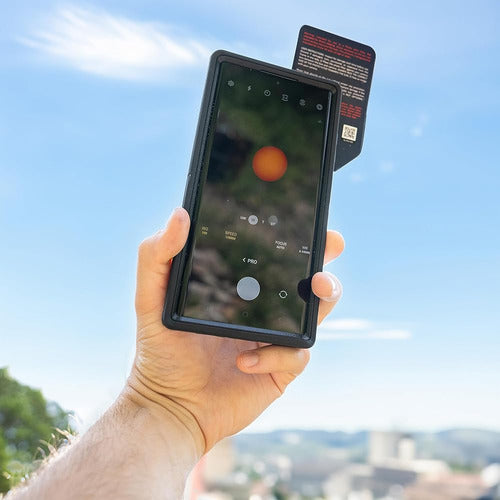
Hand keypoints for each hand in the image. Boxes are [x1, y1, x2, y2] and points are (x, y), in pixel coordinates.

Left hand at [126, 208, 343, 455]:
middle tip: (331, 244)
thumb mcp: (151, 298)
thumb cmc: (160, 352)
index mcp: (238, 290)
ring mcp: (273, 339)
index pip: (271, 258)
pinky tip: (243, 359)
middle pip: (304, 281)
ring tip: (316, 288)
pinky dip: (275, 353)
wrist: (168, 407)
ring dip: (324, 298)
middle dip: (323, 259)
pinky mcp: (279, 369)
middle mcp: (261, 311)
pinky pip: (296, 355)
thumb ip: (157, 255)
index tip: (306, 219)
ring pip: (315, 313)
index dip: (294, 238)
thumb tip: (179, 214)